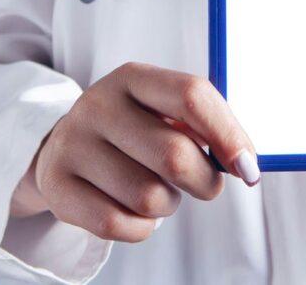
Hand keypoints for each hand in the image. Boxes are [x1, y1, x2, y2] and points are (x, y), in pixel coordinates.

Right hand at [11, 62, 258, 242]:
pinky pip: (119, 225)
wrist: (62, 149)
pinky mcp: (56, 186)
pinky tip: (131, 209)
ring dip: (168, 205)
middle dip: (205, 181)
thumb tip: (243, 163)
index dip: (229, 134)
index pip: (192, 95)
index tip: (249, 169)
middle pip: (175, 154)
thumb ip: (204, 128)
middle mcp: (98, 104)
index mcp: (133, 78)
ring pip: (149, 197)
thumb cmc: (134, 133)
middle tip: (205, 184)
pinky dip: (140, 228)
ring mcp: (72, 144)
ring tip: (156, 190)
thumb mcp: (163, 113)